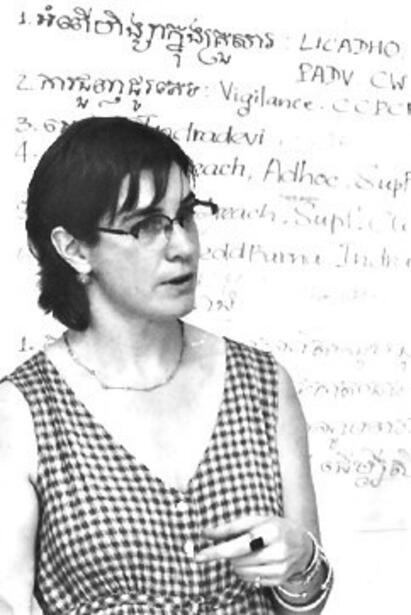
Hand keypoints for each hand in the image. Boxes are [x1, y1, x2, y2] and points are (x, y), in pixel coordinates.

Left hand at [196, 514, 312, 586]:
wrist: (303, 545)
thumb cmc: (274, 527)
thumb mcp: (255, 520)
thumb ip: (230, 527)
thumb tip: (205, 533)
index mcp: (271, 531)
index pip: (238, 545)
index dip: (217, 551)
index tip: (198, 556)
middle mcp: (277, 551)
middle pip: (237, 560)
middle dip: (230, 554)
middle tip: (236, 545)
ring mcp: (280, 568)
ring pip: (242, 572)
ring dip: (236, 563)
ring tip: (247, 553)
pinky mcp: (279, 580)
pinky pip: (250, 581)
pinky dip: (245, 572)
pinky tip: (255, 562)